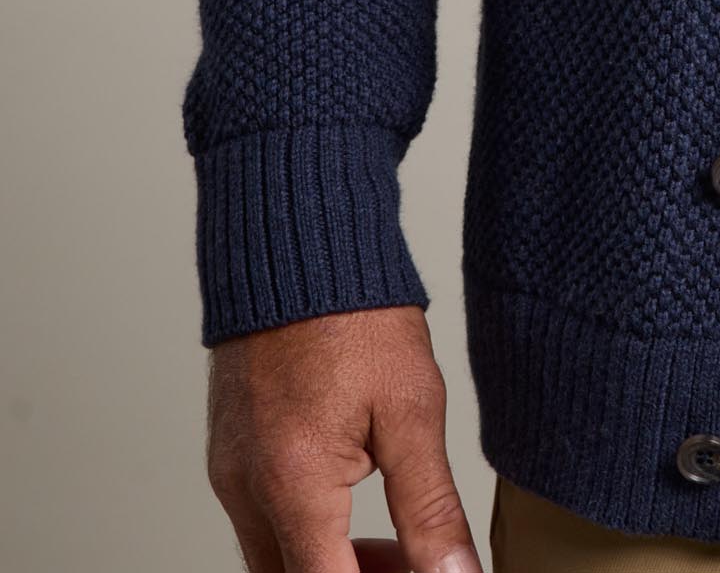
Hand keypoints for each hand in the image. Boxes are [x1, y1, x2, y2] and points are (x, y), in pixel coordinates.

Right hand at [206, 305, 482, 572]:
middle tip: (412, 563)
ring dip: (328, 564)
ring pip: (274, 560)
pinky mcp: (229, 455)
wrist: (297, 239)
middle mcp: (246, 488)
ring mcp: (230, 473)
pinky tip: (353, 510)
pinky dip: (306, 534)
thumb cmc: (353, 309)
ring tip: (394, 544)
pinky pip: (261, 523)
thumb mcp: (413, 408)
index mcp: (291, 482)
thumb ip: (430, 507)